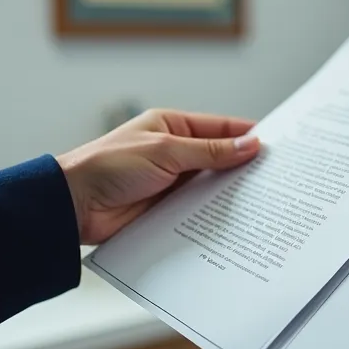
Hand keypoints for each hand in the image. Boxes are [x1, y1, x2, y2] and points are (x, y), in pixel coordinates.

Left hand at [55, 109, 260, 243]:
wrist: (72, 205)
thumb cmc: (108, 165)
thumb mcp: (165, 151)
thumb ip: (210, 151)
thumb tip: (249, 144)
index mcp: (172, 126)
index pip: (221, 128)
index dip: (248, 136)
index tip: (276, 146)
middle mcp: (174, 153)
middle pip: (220, 159)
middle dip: (244, 168)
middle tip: (275, 178)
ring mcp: (171, 182)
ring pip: (211, 187)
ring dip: (229, 194)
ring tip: (261, 202)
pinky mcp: (166, 209)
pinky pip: (197, 211)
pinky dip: (213, 215)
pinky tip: (233, 222)